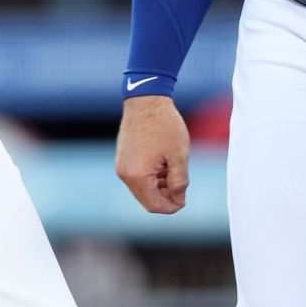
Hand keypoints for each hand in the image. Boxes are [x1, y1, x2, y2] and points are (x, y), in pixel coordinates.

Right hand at [115, 96, 190, 213]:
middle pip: (146, 199)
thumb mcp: (179, 156)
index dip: (172, 207)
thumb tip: (178, 199)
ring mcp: (121, 165)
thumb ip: (179, 182)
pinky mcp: (122, 157)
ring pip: (141, 188)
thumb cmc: (164, 125)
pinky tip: (162, 164)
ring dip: (158, 187)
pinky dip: (150, 177)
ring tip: (173, 170)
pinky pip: (136, 176)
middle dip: (165, 197)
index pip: (154, 205)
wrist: (146, 100)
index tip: (184, 199)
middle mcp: (125, 174)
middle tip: (181, 185)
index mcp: (138, 176)